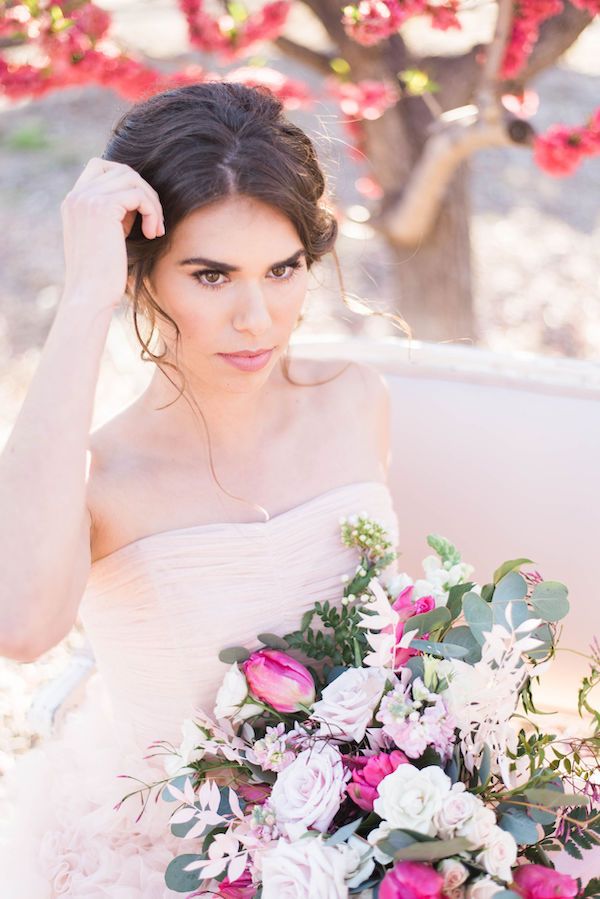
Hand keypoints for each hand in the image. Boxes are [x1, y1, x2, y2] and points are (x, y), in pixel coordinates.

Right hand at [60, 157, 163, 309]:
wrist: (90, 295)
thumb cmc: (103, 275)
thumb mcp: (106, 236)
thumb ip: (115, 213)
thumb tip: (138, 197)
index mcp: (73, 201)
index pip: (101, 167)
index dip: (127, 182)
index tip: (140, 211)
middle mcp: (77, 196)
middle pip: (121, 170)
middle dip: (145, 193)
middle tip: (155, 222)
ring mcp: (87, 199)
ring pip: (132, 180)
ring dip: (152, 203)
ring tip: (156, 229)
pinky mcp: (102, 207)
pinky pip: (138, 195)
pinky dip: (152, 212)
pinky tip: (152, 233)